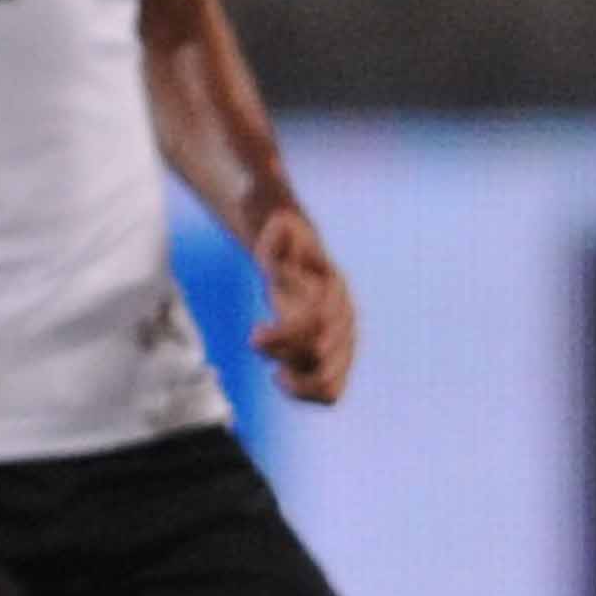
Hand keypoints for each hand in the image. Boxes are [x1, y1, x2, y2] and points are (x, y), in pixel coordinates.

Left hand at [248, 202, 354, 403]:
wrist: (291, 242)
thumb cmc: (273, 224)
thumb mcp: (265, 206)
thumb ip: (266, 202)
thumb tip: (275, 223)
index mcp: (328, 284)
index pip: (316, 322)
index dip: (284, 336)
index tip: (254, 338)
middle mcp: (341, 313)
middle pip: (321, 355)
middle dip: (285, 355)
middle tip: (258, 339)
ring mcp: (340, 336)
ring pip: (330, 380)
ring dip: (299, 384)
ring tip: (277, 373)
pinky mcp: (332, 353)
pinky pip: (330, 391)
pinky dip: (307, 394)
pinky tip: (283, 378)